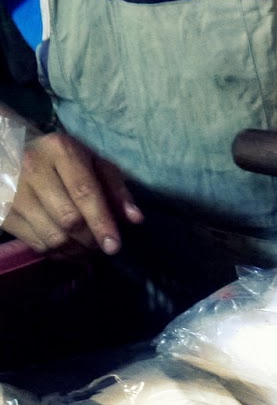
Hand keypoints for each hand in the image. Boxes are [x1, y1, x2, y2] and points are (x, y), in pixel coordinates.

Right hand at [2, 132, 141, 254]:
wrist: (15, 153)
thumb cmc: (66, 160)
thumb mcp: (96, 164)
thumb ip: (117, 189)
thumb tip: (135, 219)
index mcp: (60, 150)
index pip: (84, 192)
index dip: (102, 222)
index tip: (114, 246)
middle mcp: (32, 168)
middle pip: (68, 220)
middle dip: (91, 239)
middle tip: (102, 245)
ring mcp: (13, 191)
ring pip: (52, 237)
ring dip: (77, 250)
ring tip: (88, 248)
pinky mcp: (2, 212)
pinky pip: (36, 244)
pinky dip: (58, 253)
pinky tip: (68, 248)